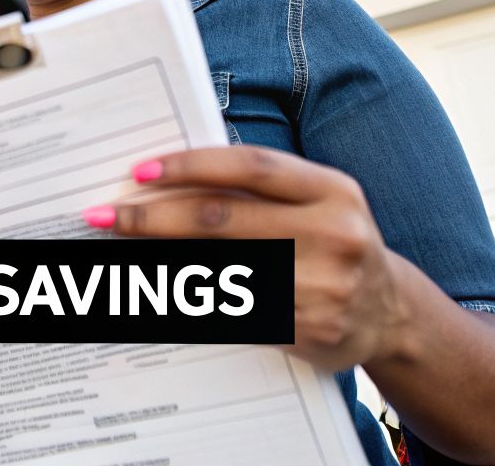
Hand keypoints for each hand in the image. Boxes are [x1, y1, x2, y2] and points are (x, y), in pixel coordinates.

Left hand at [91, 147, 410, 371]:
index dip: (191, 165)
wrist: (389, 315)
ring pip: (220, 268)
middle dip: (154, 216)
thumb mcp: (318, 204)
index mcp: (333, 190)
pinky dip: (187, 302)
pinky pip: (234, 313)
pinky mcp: (311, 329)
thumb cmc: (334, 245)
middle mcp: (335, 233)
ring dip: (158, 261)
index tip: (140, 172)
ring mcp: (325, 285)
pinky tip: (152, 294)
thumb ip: (262, 190)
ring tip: (115, 253)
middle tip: (105, 216)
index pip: (250, 166)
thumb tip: (169, 179)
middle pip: (224, 218)